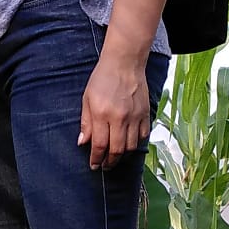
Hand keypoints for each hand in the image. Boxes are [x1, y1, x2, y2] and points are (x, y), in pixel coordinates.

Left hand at [78, 52, 152, 169]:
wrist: (125, 63)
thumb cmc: (103, 78)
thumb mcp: (87, 99)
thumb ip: (86, 122)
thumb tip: (82, 142)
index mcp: (102, 114)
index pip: (99, 145)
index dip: (96, 159)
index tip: (94, 166)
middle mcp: (120, 118)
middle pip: (116, 150)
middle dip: (109, 162)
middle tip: (105, 166)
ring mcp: (135, 117)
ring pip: (131, 146)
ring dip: (122, 156)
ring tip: (115, 157)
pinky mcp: (146, 113)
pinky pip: (143, 136)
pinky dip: (136, 143)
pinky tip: (128, 144)